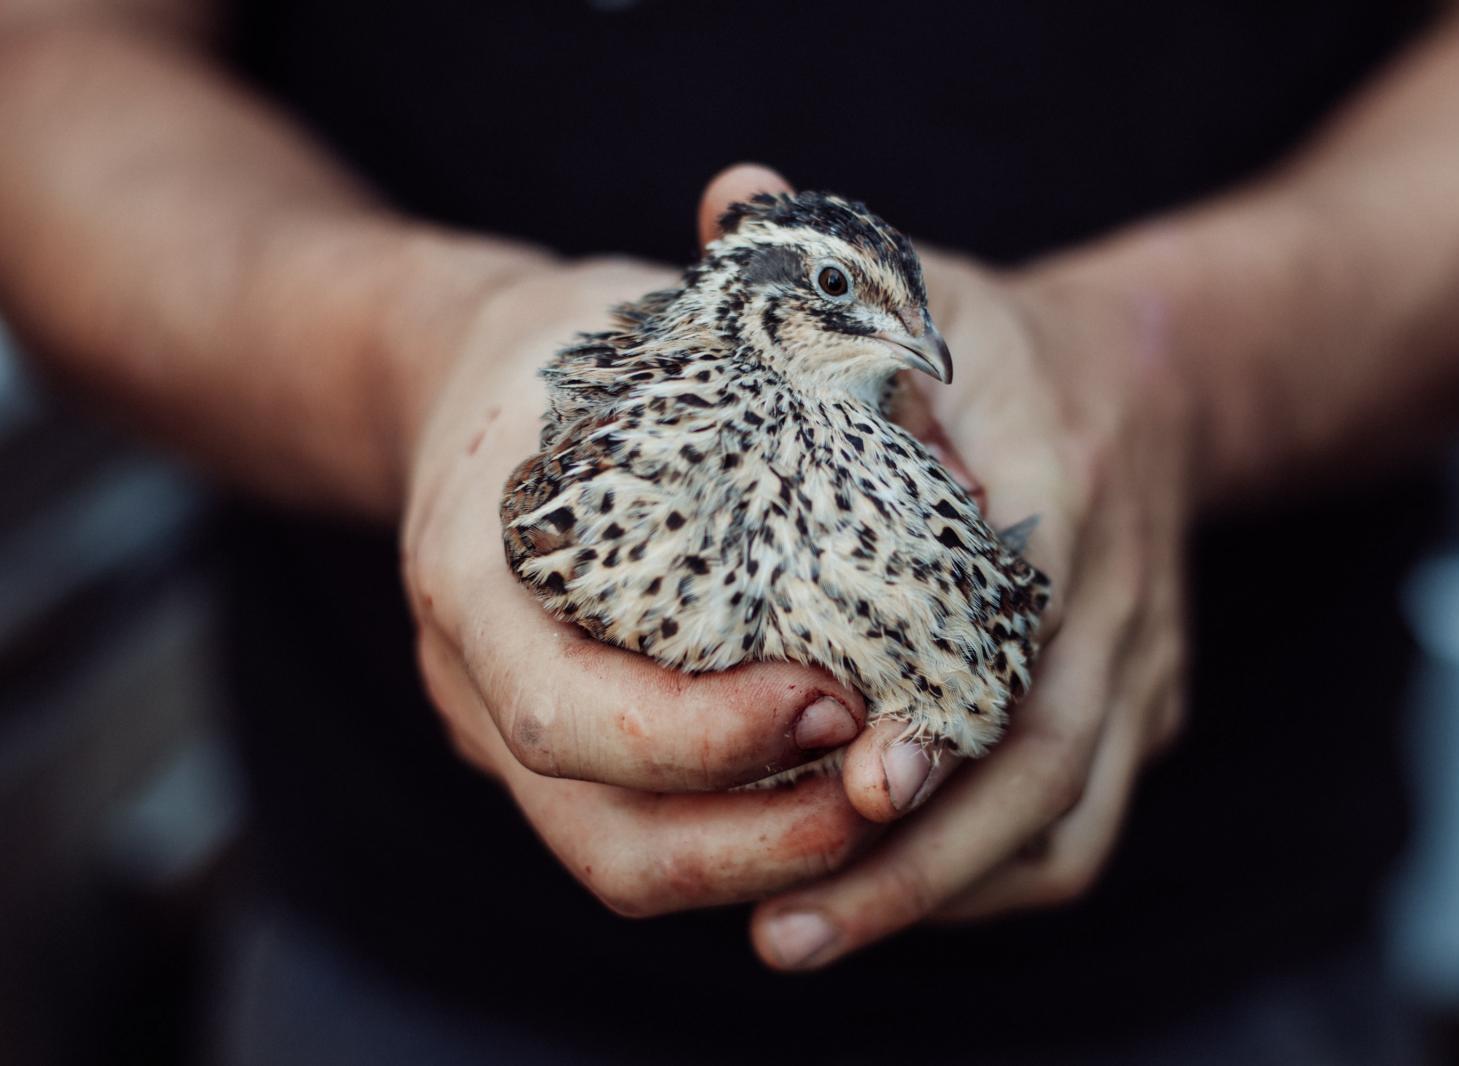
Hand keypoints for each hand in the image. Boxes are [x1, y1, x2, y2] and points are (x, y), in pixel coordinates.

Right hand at [399, 185, 881, 916]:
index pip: (564, 716)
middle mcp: (473, 679)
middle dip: (755, 840)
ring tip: (878, 809)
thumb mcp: (654, 337)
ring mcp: (505, 732)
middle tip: (880, 787)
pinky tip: (835, 793)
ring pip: (628, 861)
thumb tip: (959, 485)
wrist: (473, 375)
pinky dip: (747, 835)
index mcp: (471, 574)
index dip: (703, 738)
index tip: (836, 699)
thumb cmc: (579, 344)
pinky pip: (650, 832)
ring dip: (765, 860)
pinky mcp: (563, 755)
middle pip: (601, 835)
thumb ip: (778, 401)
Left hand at [751, 245, 1192, 966]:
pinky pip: (1080, 828)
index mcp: (1064, 489)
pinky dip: (989, 878)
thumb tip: (728, 197)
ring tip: (812, 937)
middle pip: (1040, 766)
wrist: (1155, 382)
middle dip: (919, 863)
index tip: (856, 786)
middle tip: (788, 929)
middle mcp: (1114, 598)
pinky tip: (891, 901)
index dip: (944, 717)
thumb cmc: (1010, 342)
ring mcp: (1140, 668)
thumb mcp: (929, 281)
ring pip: (1066, 823)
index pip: (1015, 627)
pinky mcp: (1141, 711)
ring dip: (944, 896)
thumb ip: (832, 257)